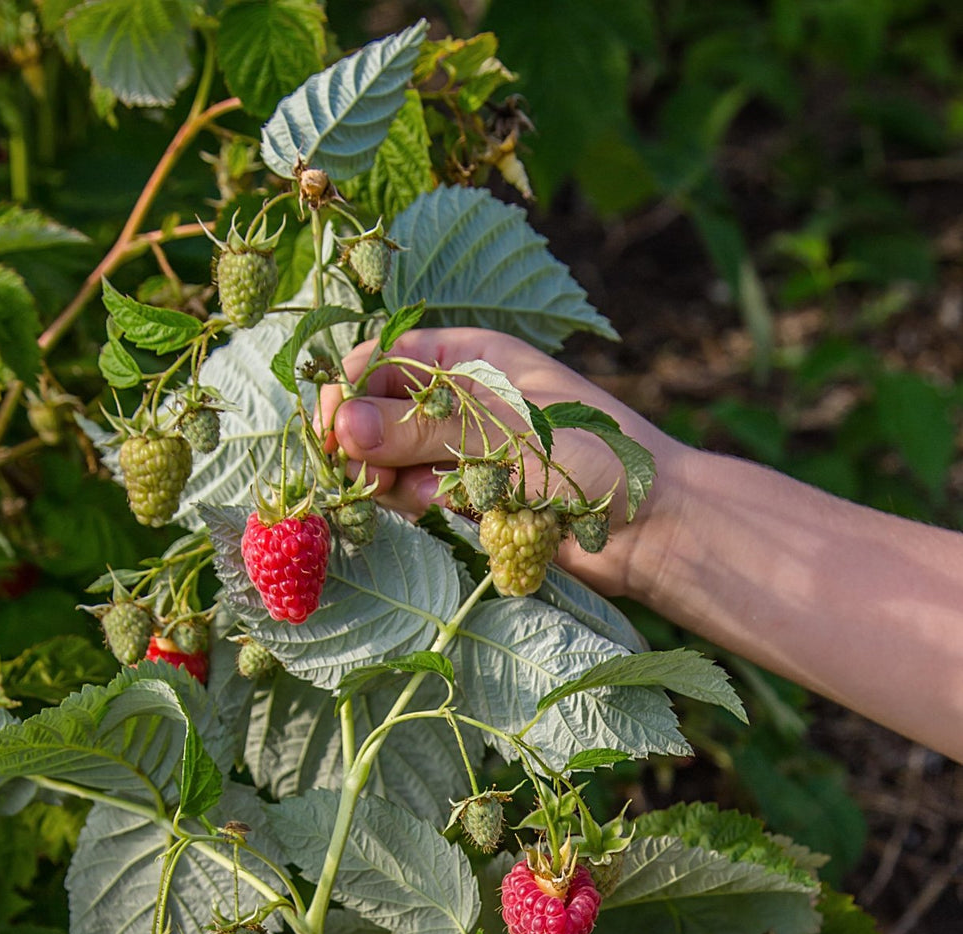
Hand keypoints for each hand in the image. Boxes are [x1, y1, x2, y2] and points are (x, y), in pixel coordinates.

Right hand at [316, 327, 690, 598]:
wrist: (653, 525)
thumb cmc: (594, 460)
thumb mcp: (504, 435)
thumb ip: (422, 429)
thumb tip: (341, 424)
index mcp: (471, 355)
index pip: (381, 359)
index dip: (348, 392)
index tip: (331, 434)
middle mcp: (461, 396)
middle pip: (375, 412)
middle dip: (366, 446)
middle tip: (375, 479)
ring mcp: (463, 446)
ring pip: (390, 460)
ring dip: (394, 482)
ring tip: (433, 498)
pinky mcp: (470, 493)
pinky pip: (417, 495)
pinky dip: (422, 506)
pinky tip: (450, 513)